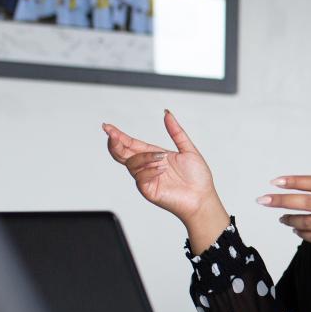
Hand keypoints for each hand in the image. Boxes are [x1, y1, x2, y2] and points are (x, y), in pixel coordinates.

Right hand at [105, 110, 228, 242]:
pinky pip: (141, 178)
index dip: (118, 135)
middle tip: (112, 135)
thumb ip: (176, 132)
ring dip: (145, 158)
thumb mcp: (188, 149)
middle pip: (123, 154)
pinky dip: (150, 170)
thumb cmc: (197, 178)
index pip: (131, 144)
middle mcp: (147, 166)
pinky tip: (162, 169)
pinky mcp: (148, 190)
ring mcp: (147, 179)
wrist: (203, 198)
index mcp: (154, 155)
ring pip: (132, 164)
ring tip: (162, 158)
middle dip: (116, 143)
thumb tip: (167, 114)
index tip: (107, 127)